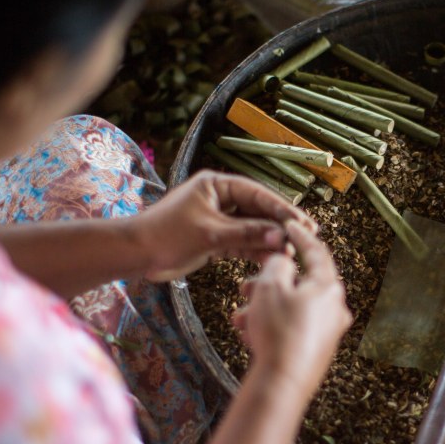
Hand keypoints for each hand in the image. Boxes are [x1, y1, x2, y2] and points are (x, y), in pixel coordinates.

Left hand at [131, 170, 315, 281]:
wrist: (136, 255)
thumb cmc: (167, 235)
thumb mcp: (211, 234)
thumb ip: (247, 233)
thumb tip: (281, 236)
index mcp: (216, 184)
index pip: (257, 194)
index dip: (282, 209)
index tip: (303, 223)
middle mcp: (220, 198)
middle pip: (258, 210)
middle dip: (280, 225)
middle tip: (308, 236)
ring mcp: (219, 219)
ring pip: (252, 228)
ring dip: (270, 240)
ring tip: (293, 252)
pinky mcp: (215, 238)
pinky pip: (242, 242)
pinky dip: (255, 250)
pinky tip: (273, 259)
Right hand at [232, 221, 351, 395]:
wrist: (282, 382)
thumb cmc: (279, 333)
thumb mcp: (270, 287)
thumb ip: (277, 266)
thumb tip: (283, 263)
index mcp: (328, 287)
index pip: (316, 252)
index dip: (299, 237)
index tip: (289, 227)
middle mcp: (334, 308)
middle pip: (299, 284)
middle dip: (269, 283)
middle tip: (248, 285)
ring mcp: (327, 331)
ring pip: (291, 308)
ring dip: (264, 308)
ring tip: (241, 316)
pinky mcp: (316, 351)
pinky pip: (291, 329)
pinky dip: (271, 326)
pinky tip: (250, 333)